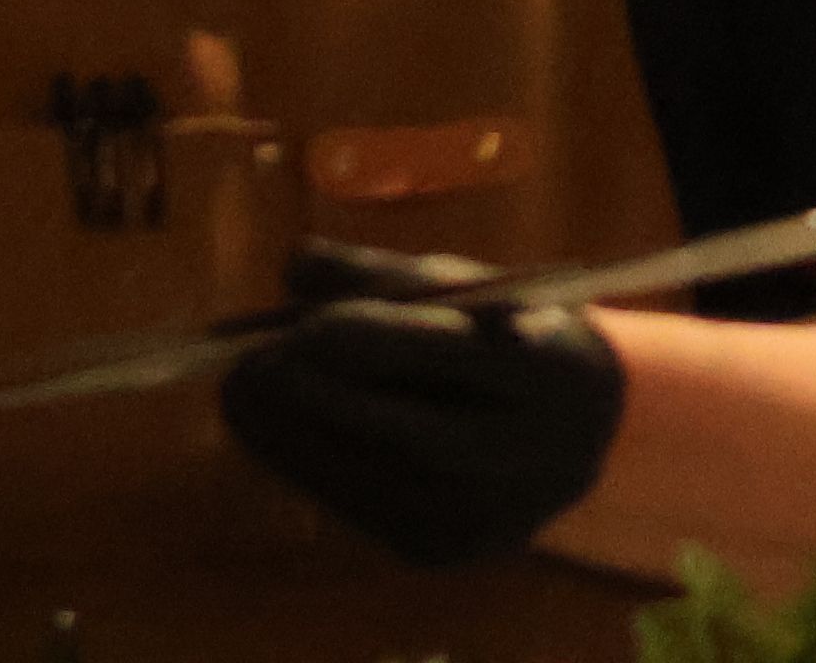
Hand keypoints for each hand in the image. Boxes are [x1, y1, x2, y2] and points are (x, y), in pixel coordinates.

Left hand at [214, 242, 624, 570]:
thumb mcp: (465, 288)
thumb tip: (293, 266)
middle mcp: (534, 452)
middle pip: (407, 427)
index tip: (303, 327)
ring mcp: (490, 513)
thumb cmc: (508, 335)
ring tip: (241, 394)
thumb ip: (382, 274)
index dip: (376, 341)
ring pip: (373, 475)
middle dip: (316, 396)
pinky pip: (363, 507)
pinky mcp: (446, 548)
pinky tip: (273, 431)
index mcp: (558, 368)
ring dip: (293, 437)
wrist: (574, 431)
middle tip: (243, 366)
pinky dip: (310, 468)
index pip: (458, 355)